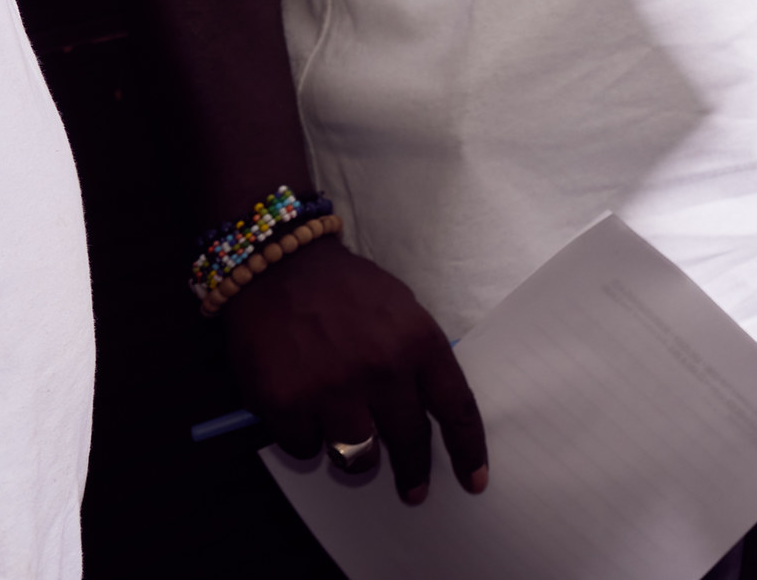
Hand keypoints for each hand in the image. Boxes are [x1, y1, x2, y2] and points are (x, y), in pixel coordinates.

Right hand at [222, 235, 488, 503]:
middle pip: (409, 441)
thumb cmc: (348, 290)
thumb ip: (419, 359)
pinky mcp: (286, 404)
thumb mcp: (403, 310)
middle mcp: (381, 369)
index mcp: (419, 342)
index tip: (475, 481)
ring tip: (347, 437)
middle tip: (414, 490)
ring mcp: (332, 389)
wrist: (282, 266)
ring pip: (357, 457)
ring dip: (355, 457)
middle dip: (413, 472)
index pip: (456, 409)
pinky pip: (305, 448)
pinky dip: (307, 438)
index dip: (468, 450)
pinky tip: (303, 412)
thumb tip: (430, 416)